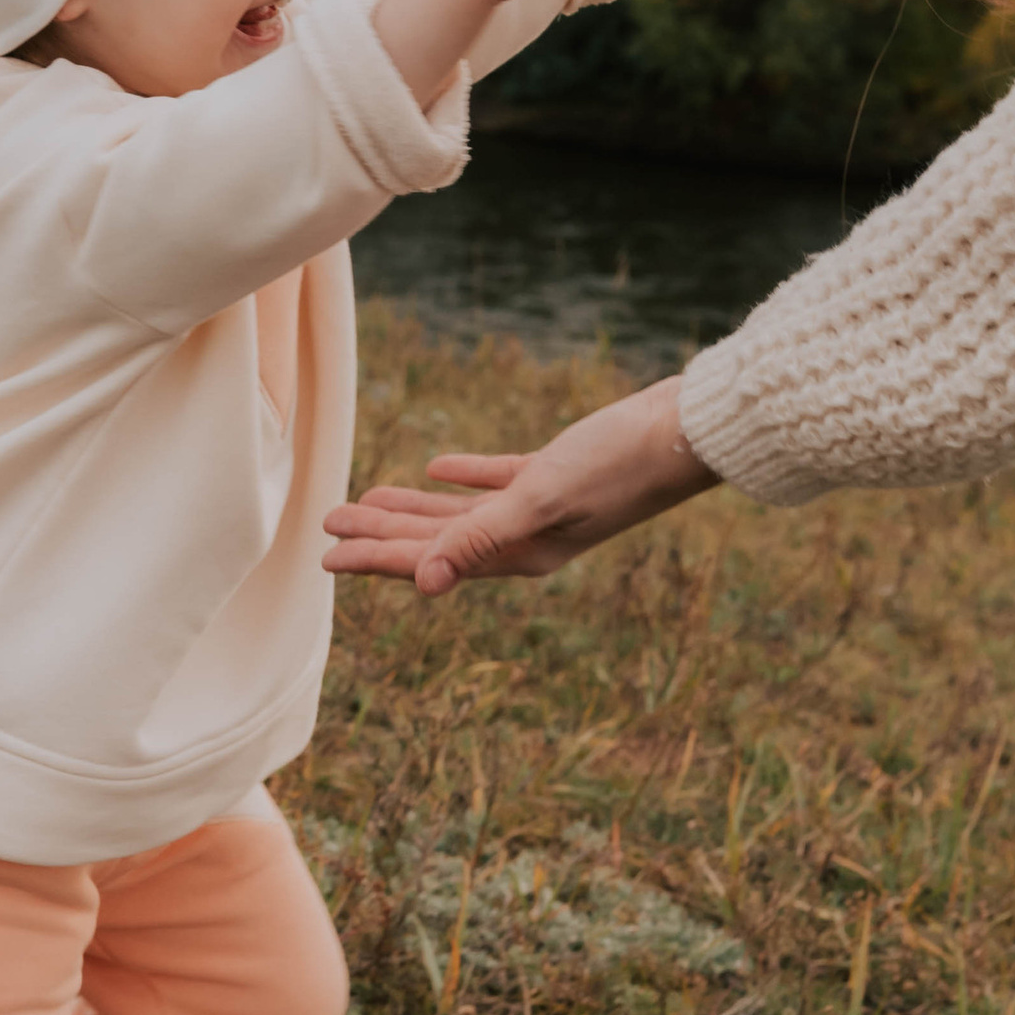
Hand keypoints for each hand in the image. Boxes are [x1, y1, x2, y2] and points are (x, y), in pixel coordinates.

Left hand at [323, 376, 716, 592]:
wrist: (688, 431)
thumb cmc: (618, 463)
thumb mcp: (541, 499)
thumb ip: (481, 538)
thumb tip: (421, 583)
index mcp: (519, 553)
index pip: (428, 557)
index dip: (374, 555)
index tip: (325, 554)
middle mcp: (527, 539)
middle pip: (436, 538)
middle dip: (381, 532)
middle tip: (328, 522)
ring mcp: (543, 508)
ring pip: (461, 512)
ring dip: (414, 506)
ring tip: (366, 498)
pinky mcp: (559, 475)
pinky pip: (497, 481)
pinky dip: (463, 477)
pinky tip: (436, 466)